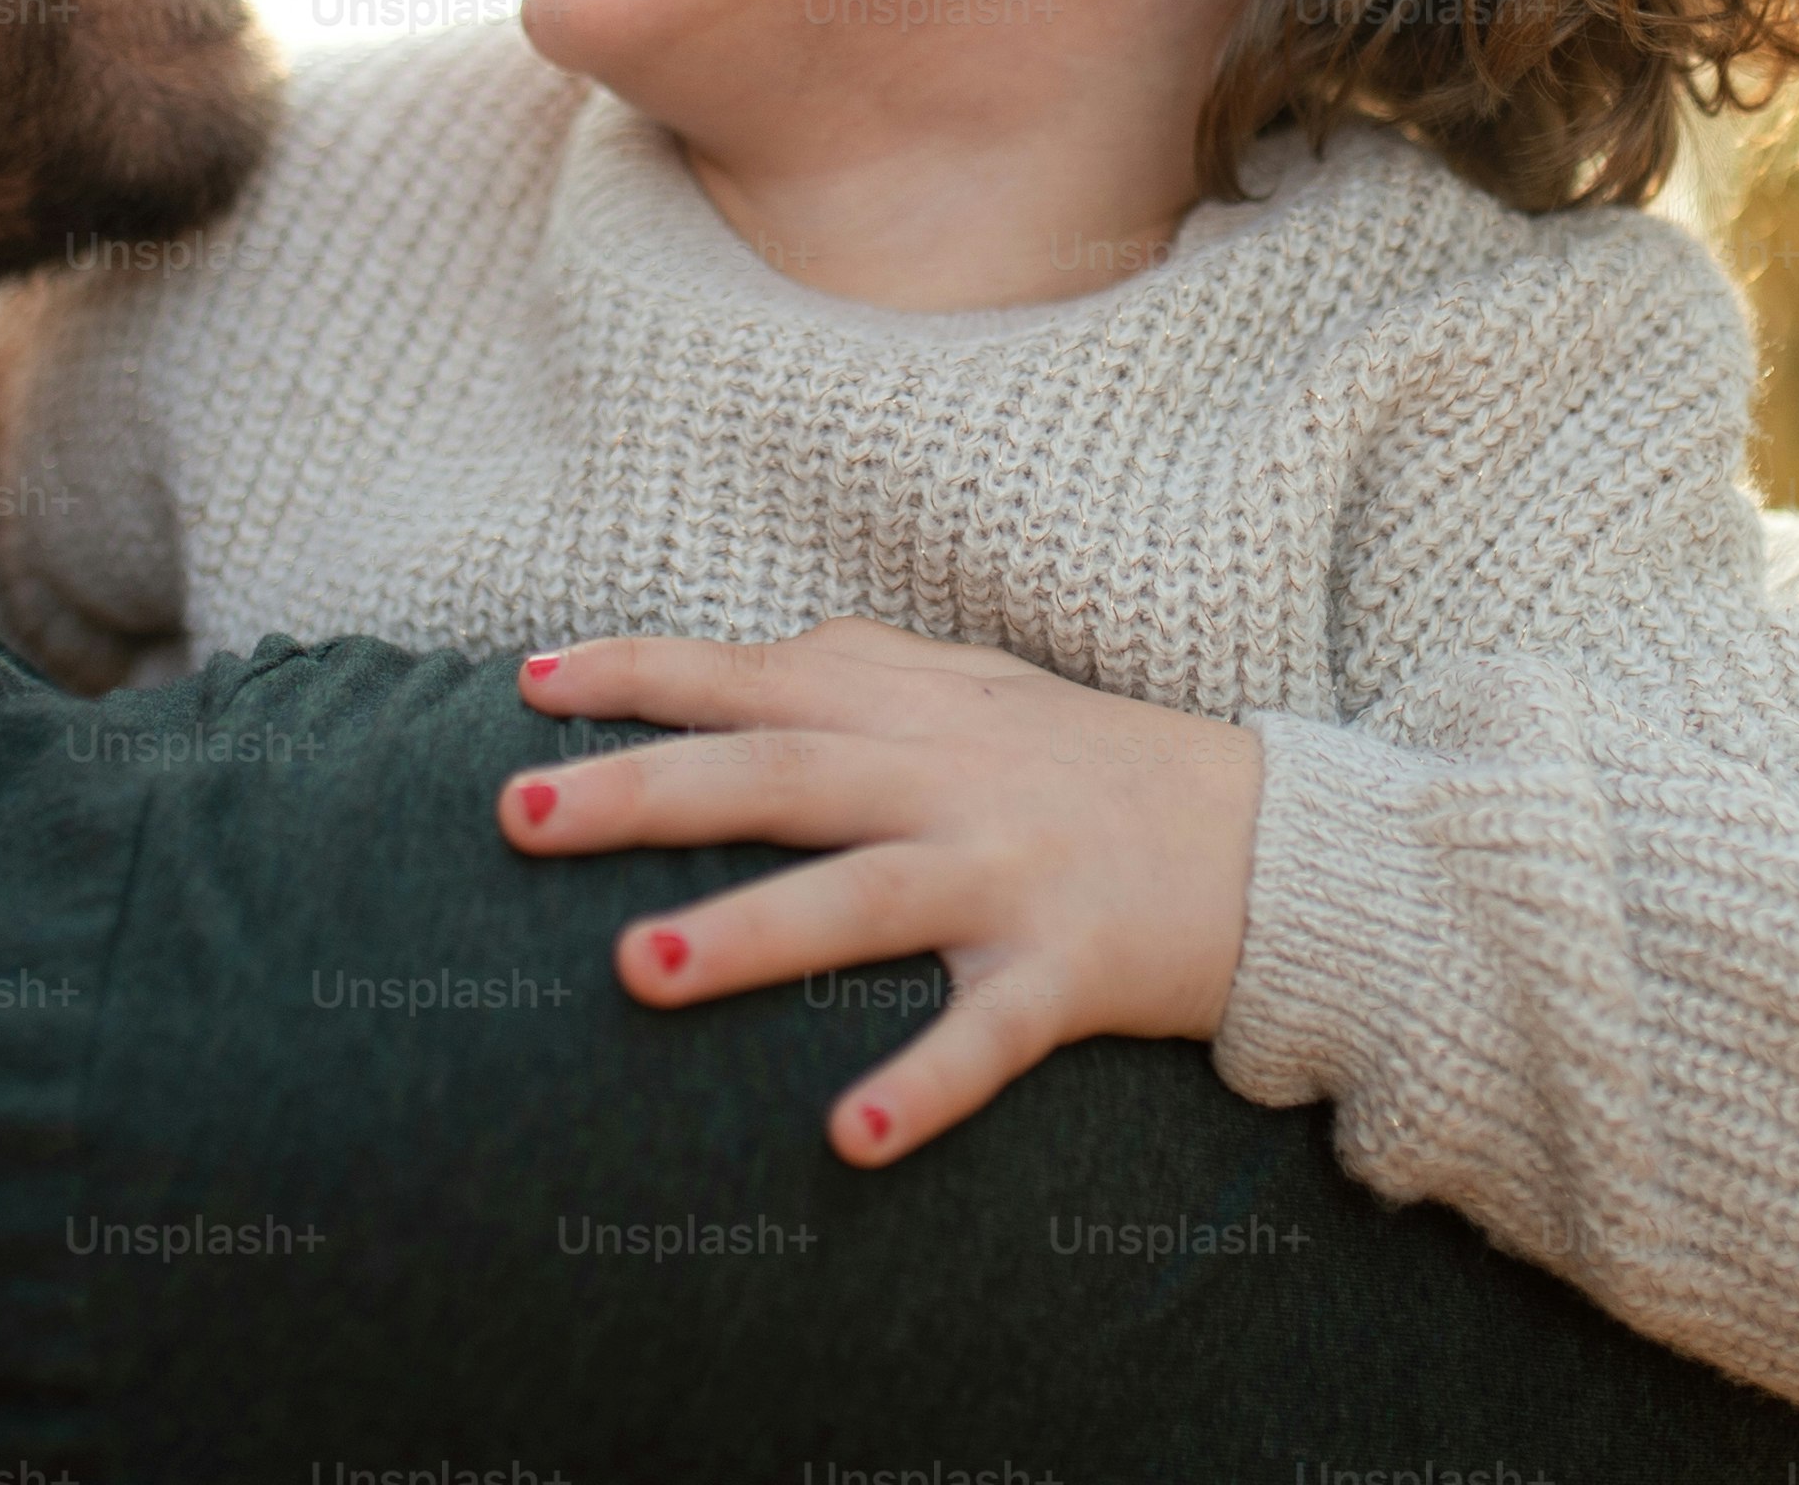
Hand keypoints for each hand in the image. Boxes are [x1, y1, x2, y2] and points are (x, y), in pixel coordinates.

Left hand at [495, 616, 1263, 1167]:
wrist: (1282, 842)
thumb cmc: (1104, 768)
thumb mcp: (986, 690)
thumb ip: (868, 671)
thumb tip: (747, 656)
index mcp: (919, 708)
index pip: (753, 679)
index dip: (639, 675)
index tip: (528, 686)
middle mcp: (951, 778)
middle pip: (775, 776)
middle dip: (641, 792)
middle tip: (516, 813)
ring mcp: (1010, 872)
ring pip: (861, 896)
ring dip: (747, 935)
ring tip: (631, 969)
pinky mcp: (1071, 969)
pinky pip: (986, 1037)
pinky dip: (919, 1087)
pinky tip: (845, 1142)